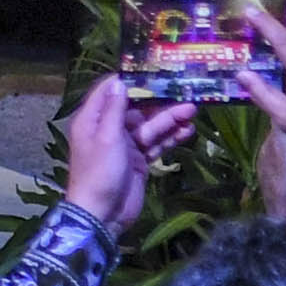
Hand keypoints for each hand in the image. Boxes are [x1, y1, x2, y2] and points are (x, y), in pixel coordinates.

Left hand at [57, 73, 194, 235]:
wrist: (103, 215)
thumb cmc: (100, 173)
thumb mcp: (107, 138)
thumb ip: (116, 110)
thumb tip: (120, 81)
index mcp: (93, 118)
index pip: (110, 90)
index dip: (131, 80)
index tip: (153, 71)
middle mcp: (108, 128)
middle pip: (136, 108)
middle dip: (159, 102)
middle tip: (184, 93)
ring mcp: (125, 144)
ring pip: (149, 126)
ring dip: (169, 119)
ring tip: (193, 111)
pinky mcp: (138, 160)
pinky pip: (155, 143)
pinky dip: (170, 137)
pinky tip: (187, 131)